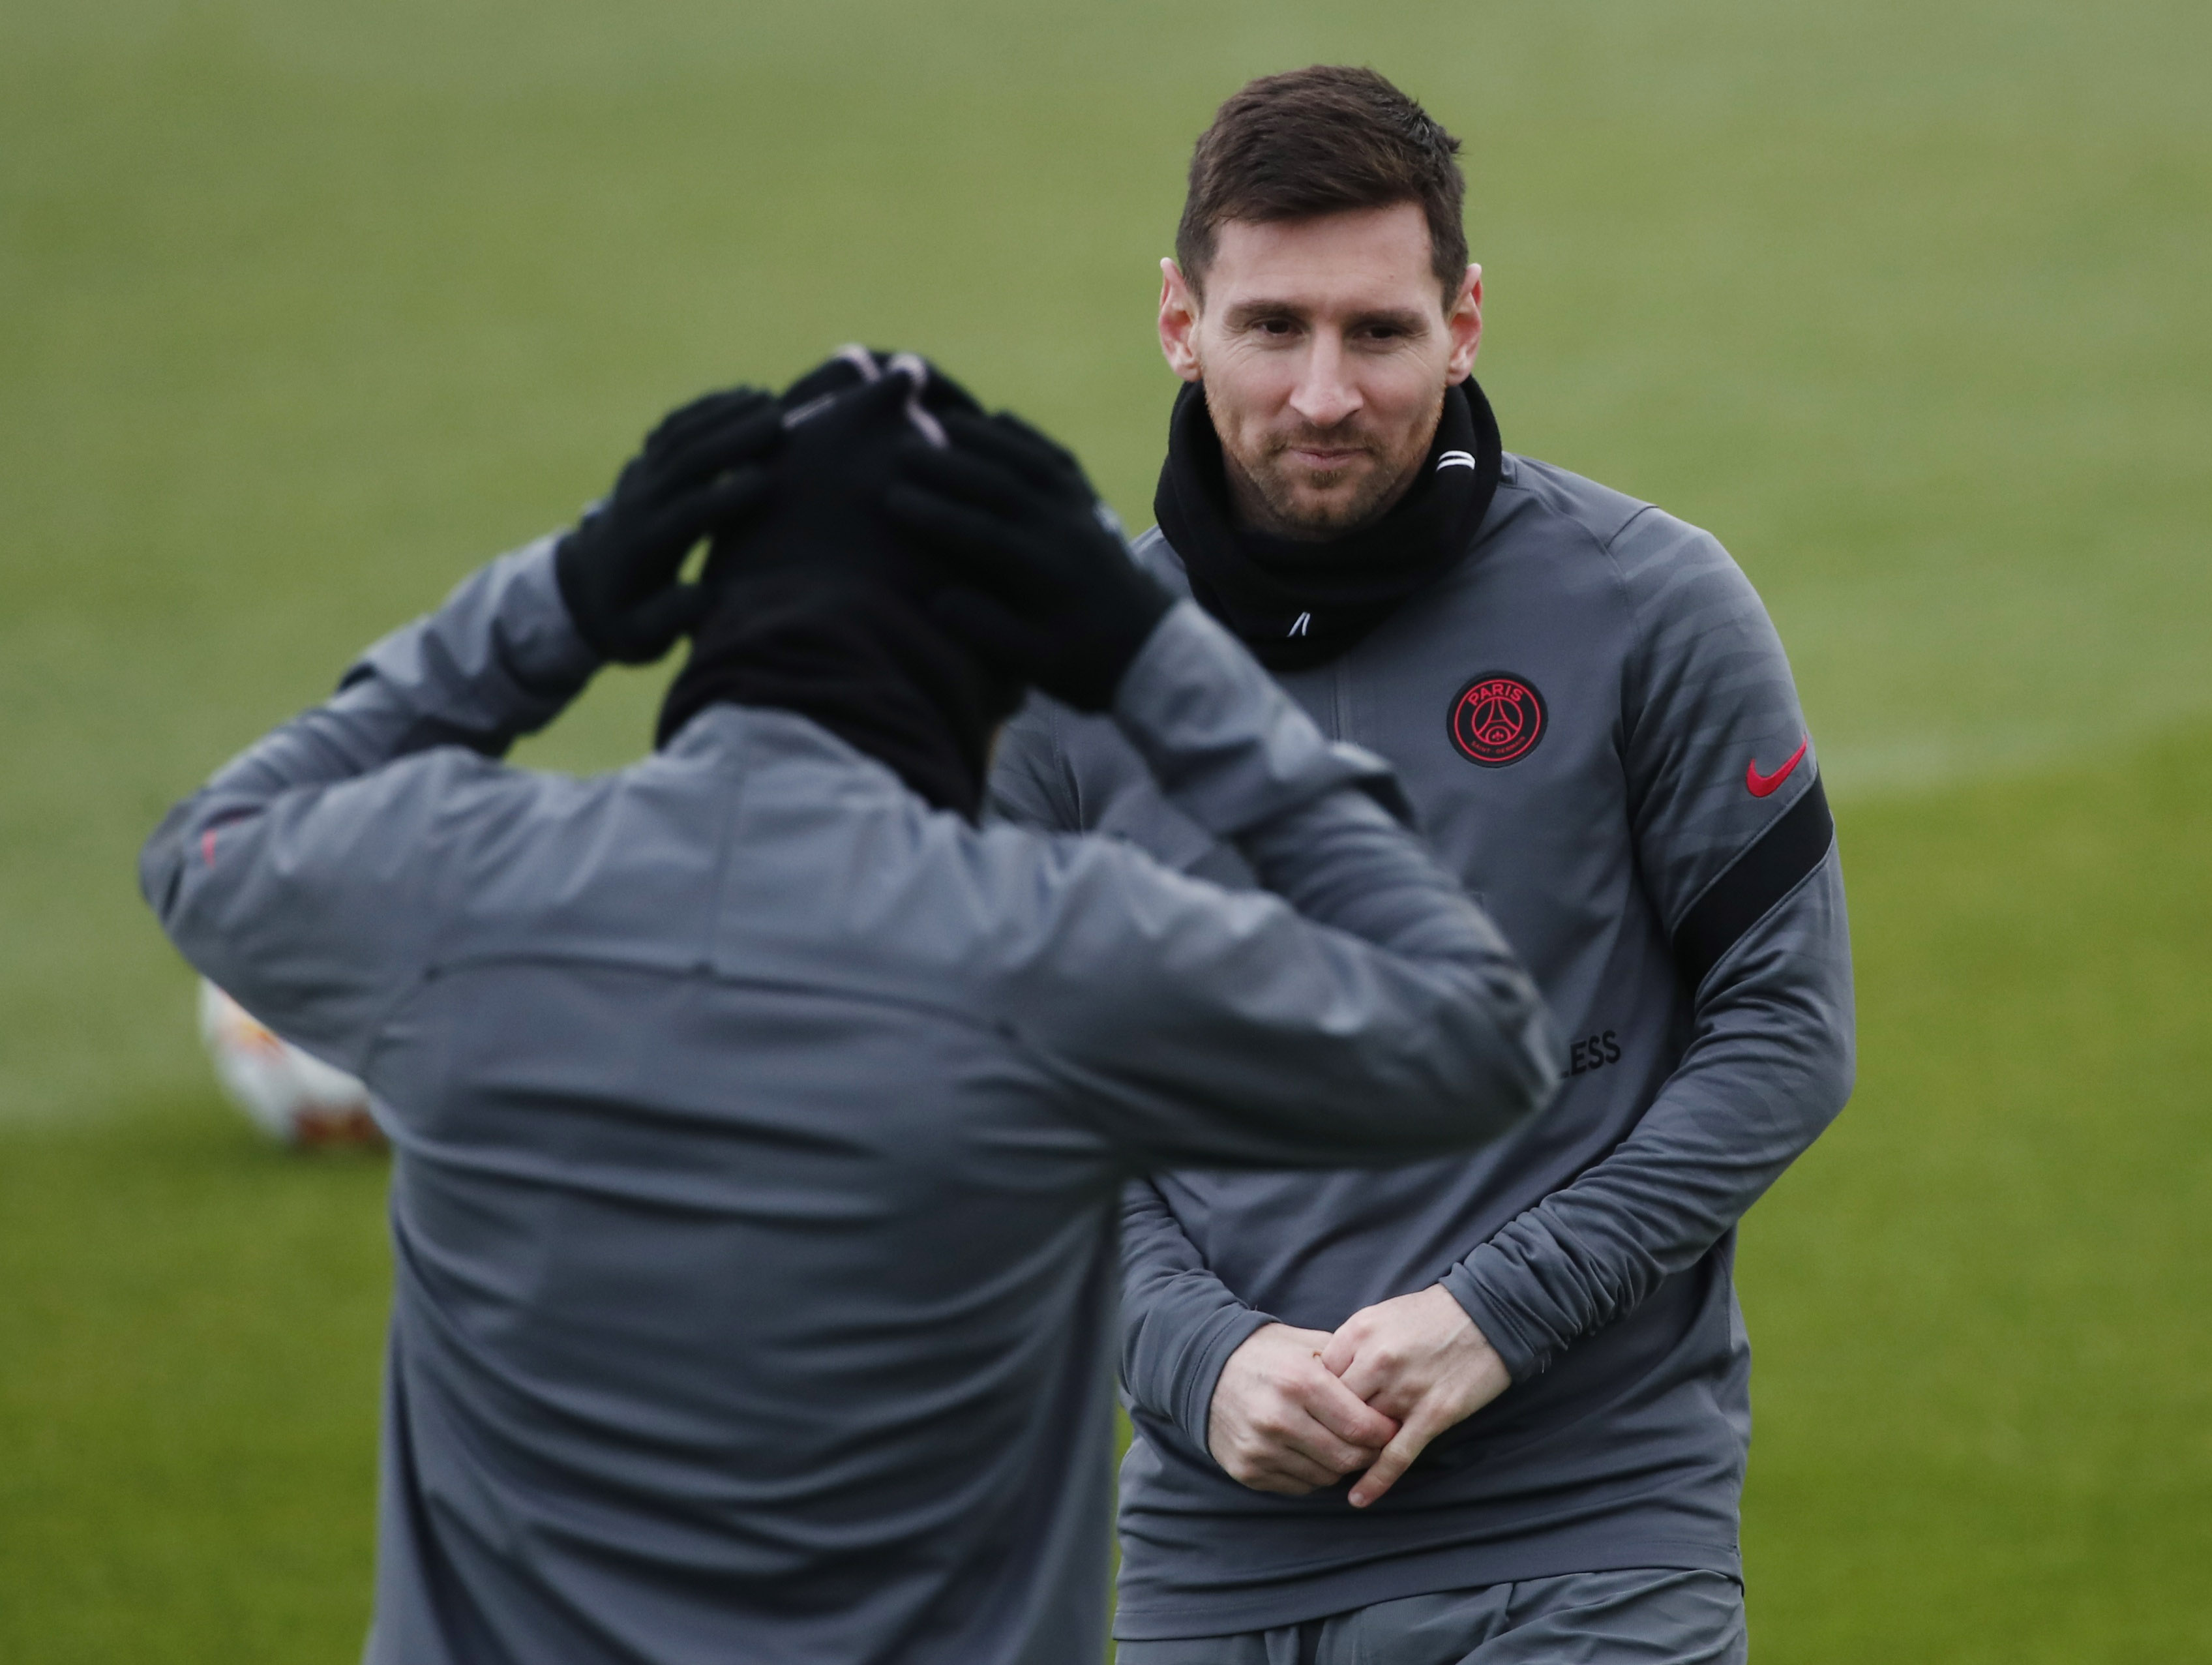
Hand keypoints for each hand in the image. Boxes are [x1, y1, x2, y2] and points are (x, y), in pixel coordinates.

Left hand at [555, 387, 781, 662]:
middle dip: (731, 438)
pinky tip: (739, 395)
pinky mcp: (643, 465)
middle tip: (779, 421)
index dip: (723, 496)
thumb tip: (706, 596)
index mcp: (646, 547)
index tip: (766, 481)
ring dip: (723, 413)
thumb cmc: (624, 621)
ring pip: (679, 435)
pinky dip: (704, 407)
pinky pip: (671, 426)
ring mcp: (639, 479)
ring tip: (768, 399)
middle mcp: (640, 503)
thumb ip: (670, 618)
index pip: (686, 512)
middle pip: (685, 461)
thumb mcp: (639, 638)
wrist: (579, 594)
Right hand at [883, 410, 1172, 710]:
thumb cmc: (1087, 665)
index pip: (982, 534)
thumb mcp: (1037, 664)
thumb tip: (939, 599)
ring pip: (1029, 461)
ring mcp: (1081, 512)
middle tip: (903, 447)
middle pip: (1001, 486)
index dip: (936, 515)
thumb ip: (988, 632)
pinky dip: (1027, 436)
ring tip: (942, 419)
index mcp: (1047, 573)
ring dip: (986, 438)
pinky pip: (1058, 459)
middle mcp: (1064, 532)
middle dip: (949, 465)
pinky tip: (998, 419)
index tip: (892, 499)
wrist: (1152, 651)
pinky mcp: (1091, 504)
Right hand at [1206, 1324, 1400, 1495]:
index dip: (1384, 1432)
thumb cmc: (1266, 1354)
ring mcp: (1260, 1449)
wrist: (1203, 1369)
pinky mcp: (1247, 1470)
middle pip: (1347, 1458)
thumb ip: (1347, 1365)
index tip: (1390, 1427)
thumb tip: (1386, 1394)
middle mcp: (1279, 1419)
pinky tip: (1310, 1452)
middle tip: (1373, 1443)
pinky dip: (1312, 1474)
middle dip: (1369, 1453)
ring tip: (1339, 1444)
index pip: (1361, 1427)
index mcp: (1299, 1382)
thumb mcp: (1307, 1344)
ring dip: (1339, 1465)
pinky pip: (1299, 1486)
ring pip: (1325, 1477)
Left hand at [1321, 1285, 1511, 1507]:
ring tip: (1338, 1466)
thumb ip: (1350, 1346)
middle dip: (1328, 1426)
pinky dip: (1376, 1481)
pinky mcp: (1434, 1414)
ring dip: (1352, 1450)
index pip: (1318, 1377)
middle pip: (1335, 1408)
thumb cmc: (1428, 1315)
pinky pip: (1398, 1455)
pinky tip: (1358, 1499)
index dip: (1316, 1397)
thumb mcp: (1378, 1316)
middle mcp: (1377, 1360)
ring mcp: (1405, 1389)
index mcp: (1359, 1332)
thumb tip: (1323, 1378)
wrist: (1487, 1314)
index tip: (1314, 1410)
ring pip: (1362, 1433)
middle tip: (1322, 1443)